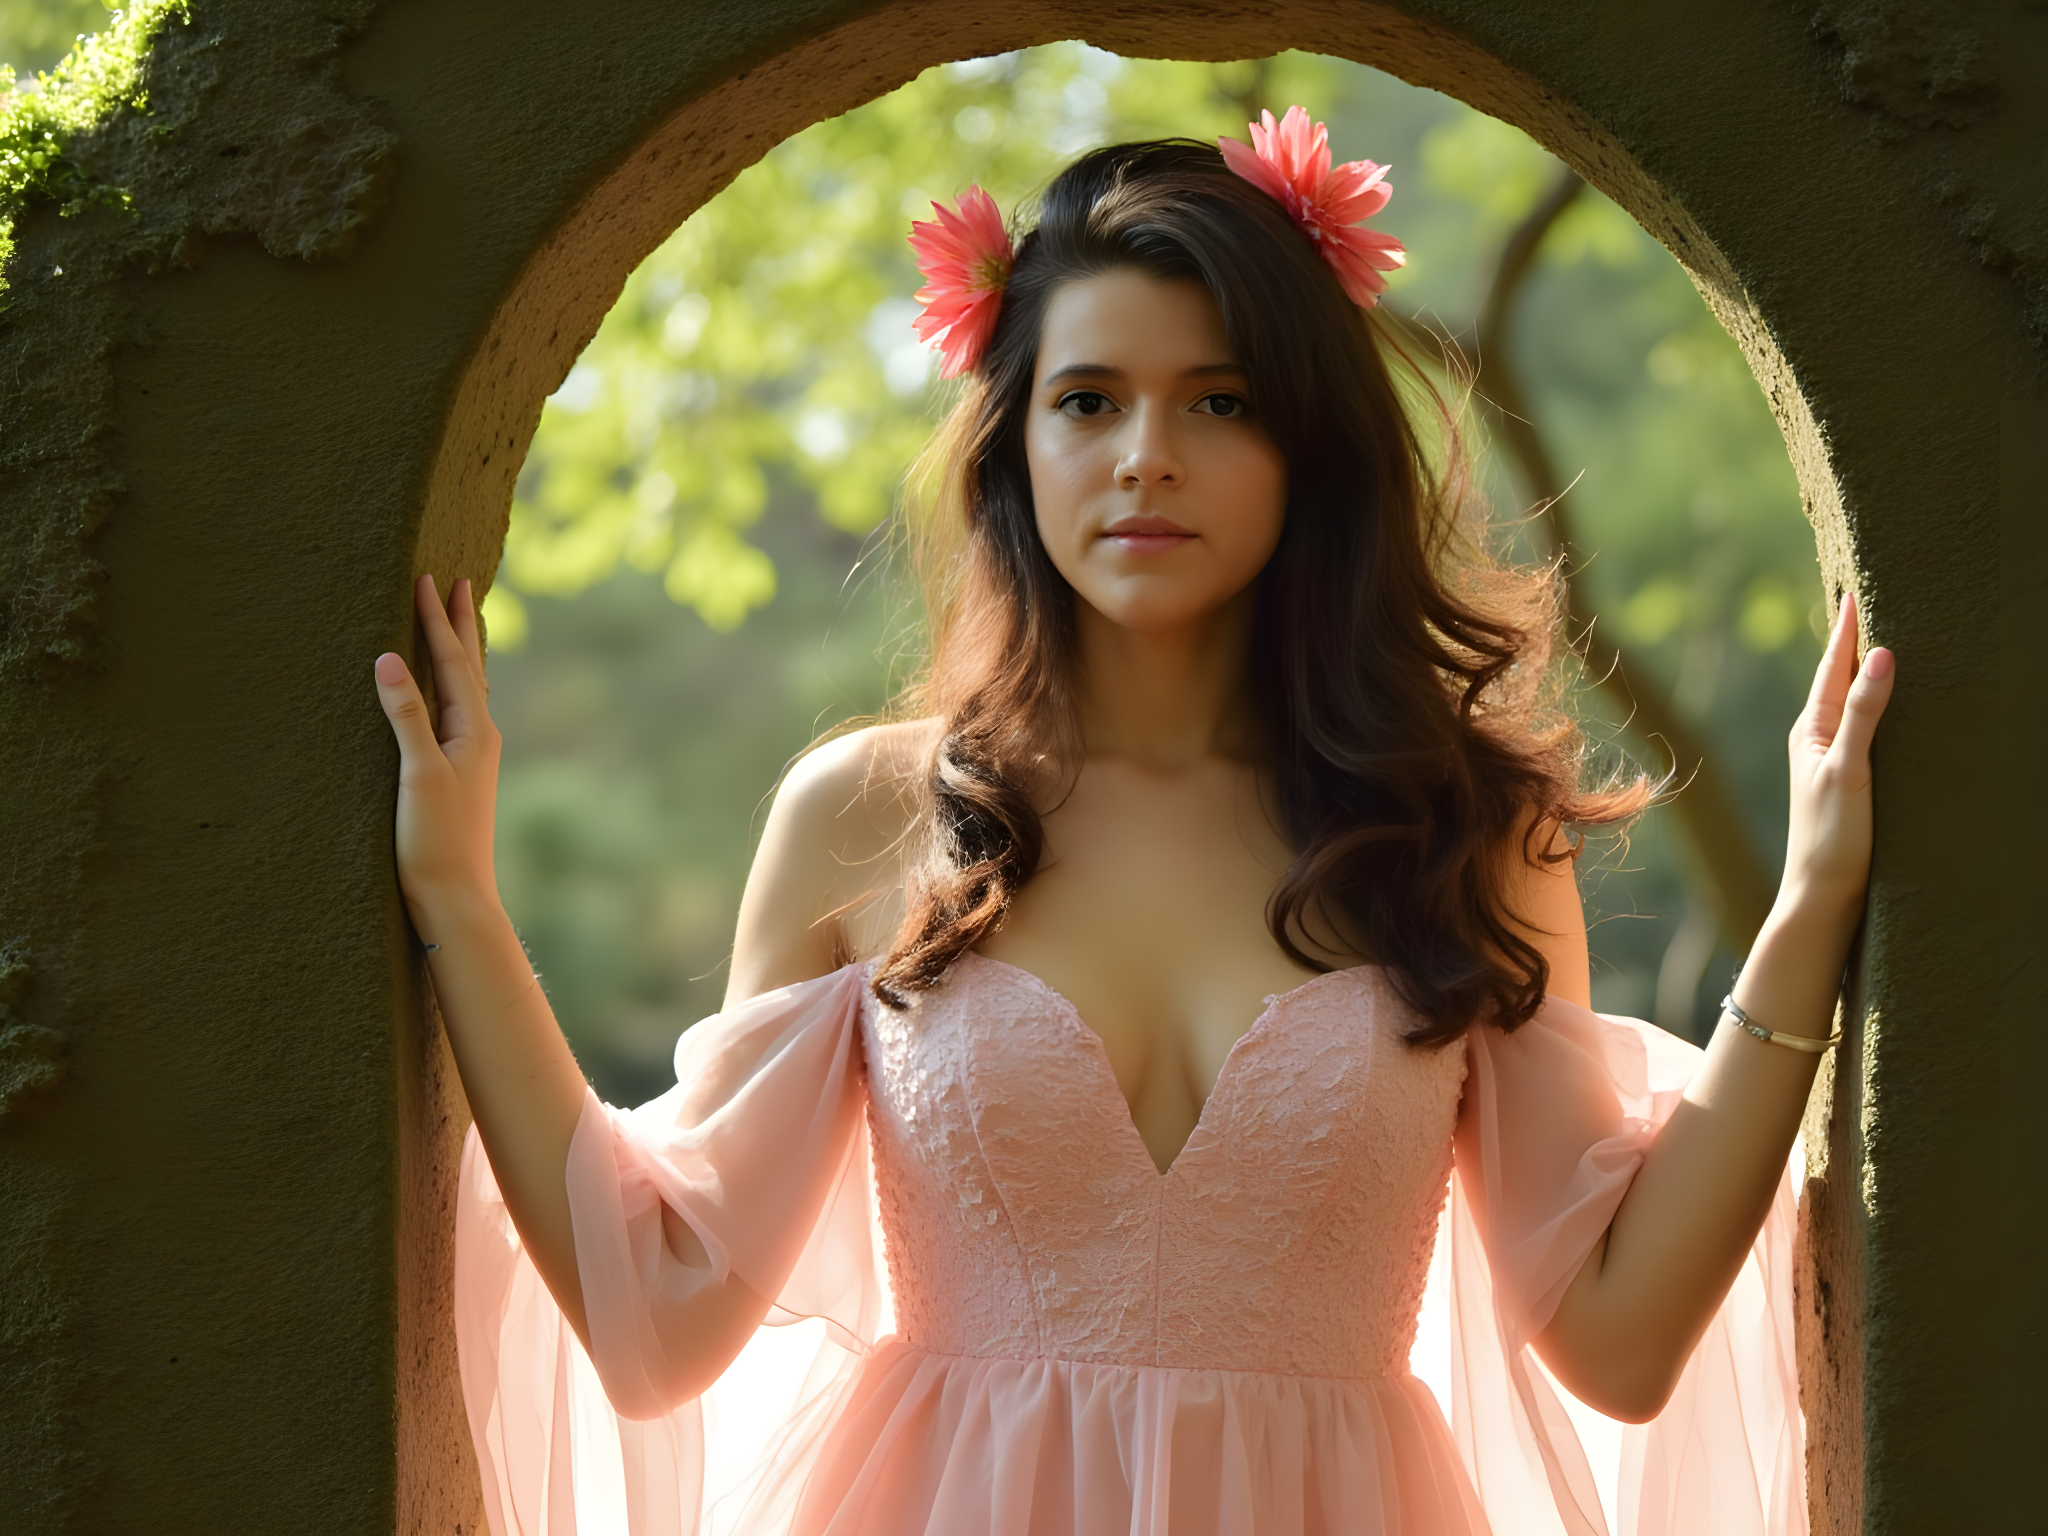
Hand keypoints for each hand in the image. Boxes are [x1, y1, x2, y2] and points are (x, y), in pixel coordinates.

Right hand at [374, 576, 502, 922]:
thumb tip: (388, 657)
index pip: (451, 661)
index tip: (428, 579)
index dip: (437, 620)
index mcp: (473, 730)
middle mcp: (480, 738)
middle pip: (468, 667)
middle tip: (460, 583)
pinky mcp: (458, 777)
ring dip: (460, 653)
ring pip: (466, 690)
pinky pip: (455, 715)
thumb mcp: (416, 773)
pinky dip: (450, 690)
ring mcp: (472, 758)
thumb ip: (404, 715)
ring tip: (459, 625)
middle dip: (461, 625)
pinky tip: (445, 698)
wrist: (456, 899)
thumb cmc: (435, 840)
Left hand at [1778, 592, 1893, 928]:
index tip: (1854, 588)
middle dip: (1856, 640)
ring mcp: (1834, 759)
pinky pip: (1865, 729)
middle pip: (1841, 677)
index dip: (1847, 627)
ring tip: (1883, 638)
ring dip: (1866, 672)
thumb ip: (1864, 714)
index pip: (1834, 665)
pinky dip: (1878, 707)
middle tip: (1871, 597)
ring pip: (1853, 702)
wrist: (1822, 897)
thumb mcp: (1849, 770)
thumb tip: (1881, 654)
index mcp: (1813, 728)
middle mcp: (1819, 738)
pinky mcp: (1851, 781)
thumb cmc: (1832, 837)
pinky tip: (1892, 707)